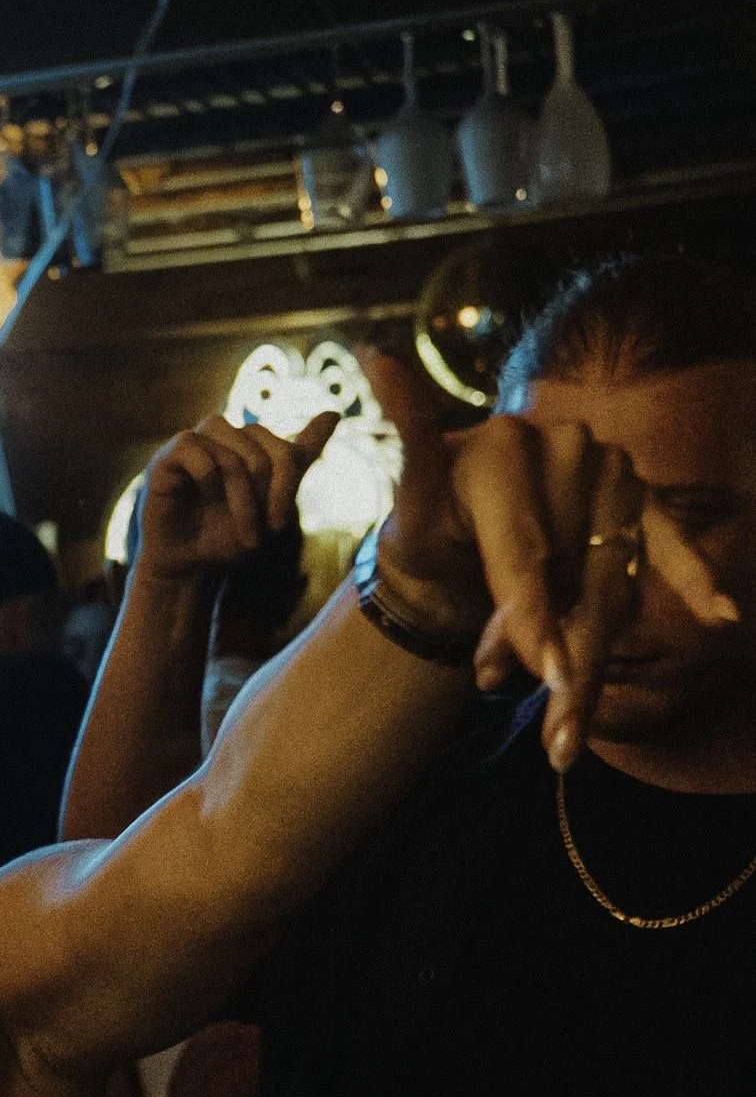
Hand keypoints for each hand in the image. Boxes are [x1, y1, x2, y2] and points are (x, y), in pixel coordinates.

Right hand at [130, 412, 331, 580]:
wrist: (190, 567)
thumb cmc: (228, 537)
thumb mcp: (275, 500)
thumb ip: (300, 458)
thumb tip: (334, 412)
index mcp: (250, 444)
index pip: (284, 449)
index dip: (286, 487)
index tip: (278, 526)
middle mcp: (224, 436)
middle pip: (261, 449)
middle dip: (263, 496)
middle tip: (254, 533)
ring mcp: (195, 443)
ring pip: (231, 453)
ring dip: (239, 495)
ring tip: (236, 525)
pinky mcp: (167, 456)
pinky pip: (195, 450)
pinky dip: (206, 479)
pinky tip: (203, 499)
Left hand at [361, 352, 737, 766]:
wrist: (458, 532)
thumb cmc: (428, 526)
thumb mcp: (406, 505)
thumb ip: (407, 450)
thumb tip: (376, 357)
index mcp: (502, 445)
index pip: (523, 553)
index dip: (531, 617)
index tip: (544, 676)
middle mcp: (567, 448)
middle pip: (570, 578)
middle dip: (557, 655)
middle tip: (555, 739)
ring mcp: (609, 474)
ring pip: (609, 582)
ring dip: (590, 654)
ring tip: (566, 733)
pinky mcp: (638, 502)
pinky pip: (669, 543)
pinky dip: (694, 579)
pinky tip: (721, 616)